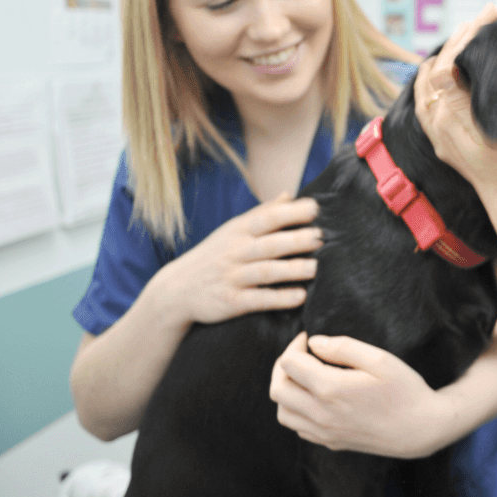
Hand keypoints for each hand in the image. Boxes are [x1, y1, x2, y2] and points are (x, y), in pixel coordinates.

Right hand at [150, 192, 321, 326]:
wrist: (175, 290)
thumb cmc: (214, 256)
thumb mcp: (232, 230)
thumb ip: (262, 213)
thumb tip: (290, 194)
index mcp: (238, 232)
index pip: (267, 218)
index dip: (291, 212)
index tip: (315, 208)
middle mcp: (235, 252)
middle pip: (269, 244)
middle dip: (295, 240)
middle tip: (321, 237)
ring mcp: (232, 277)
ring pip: (265, 271)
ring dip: (291, 270)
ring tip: (315, 268)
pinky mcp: (230, 302)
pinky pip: (257, 300)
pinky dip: (278, 298)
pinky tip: (299, 297)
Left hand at [270, 332, 450, 458]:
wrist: (420, 429)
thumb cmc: (405, 390)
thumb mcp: (380, 359)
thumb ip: (343, 347)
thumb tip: (314, 342)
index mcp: (331, 389)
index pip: (289, 364)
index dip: (295, 345)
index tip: (309, 339)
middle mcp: (321, 414)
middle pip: (277, 389)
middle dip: (283, 366)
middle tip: (302, 355)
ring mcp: (324, 432)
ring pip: (283, 412)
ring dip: (287, 390)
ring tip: (306, 377)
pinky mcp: (330, 442)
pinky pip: (298, 427)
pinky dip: (297, 410)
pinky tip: (315, 398)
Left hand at [414, 4, 496, 196]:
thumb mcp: (487, 132)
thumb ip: (459, 101)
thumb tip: (440, 69)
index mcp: (443, 119)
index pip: (446, 64)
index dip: (466, 37)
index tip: (488, 16)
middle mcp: (436, 124)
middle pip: (437, 68)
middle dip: (461, 38)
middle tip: (486, 15)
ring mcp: (440, 132)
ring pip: (433, 80)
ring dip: (450, 53)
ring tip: (472, 33)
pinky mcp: (448, 138)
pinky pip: (435, 96)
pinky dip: (445, 73)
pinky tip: (458, 69)